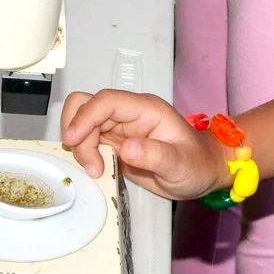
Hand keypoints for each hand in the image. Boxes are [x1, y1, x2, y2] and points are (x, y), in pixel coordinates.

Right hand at [60, 90, 225, 199]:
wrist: (201, 172)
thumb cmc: (197, 164)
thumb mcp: (181, 164)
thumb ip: (156, 155)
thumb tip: (126, 148)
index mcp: (145, 110)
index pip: (106, 101)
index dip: (84, 117)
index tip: (72, 140)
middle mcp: (128, 114)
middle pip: (86, 107)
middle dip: (78, 133)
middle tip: (90, 164)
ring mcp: (118, 127)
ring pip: (81, 124)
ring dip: (80, 146)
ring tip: (96, 171)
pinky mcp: (113, 142)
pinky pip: (87, 141)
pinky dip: (83, 154)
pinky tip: (97, 170)